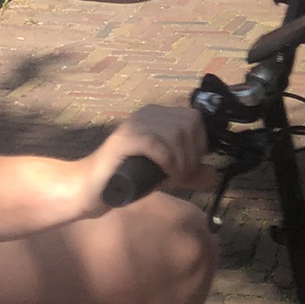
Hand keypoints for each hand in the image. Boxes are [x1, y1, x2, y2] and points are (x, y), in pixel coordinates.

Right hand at [74, 104, 213, 216]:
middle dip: (190, 154)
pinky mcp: (123, 140)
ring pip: (175, 133)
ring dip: (179, 160)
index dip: (199, 144)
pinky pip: (156, 143)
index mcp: (158, 115)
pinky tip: (162, 175)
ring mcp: (134, 124)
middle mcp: (148, 114)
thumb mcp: (166, 175)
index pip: (194, 118)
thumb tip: (213, 175)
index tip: (190, 166)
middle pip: (188, 124)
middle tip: (179, 175)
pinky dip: (166, 161)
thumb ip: (188, 174)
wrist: (91, 189)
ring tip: (170, 177)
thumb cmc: (128, 179)